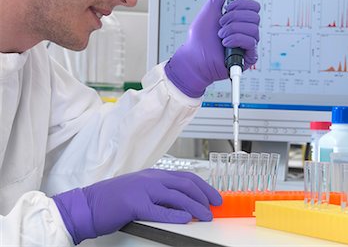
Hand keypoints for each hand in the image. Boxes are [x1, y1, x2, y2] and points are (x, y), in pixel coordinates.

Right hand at [52, 169, 220, 243]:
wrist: (87, 204)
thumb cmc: (113, 200)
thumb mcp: (141, 191)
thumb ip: (160, 194)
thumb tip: (183, 205)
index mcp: (153, 175)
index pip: (185, 177)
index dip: (203, 186)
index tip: (213, 196)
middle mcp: (151, 178)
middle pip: (186, 184)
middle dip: (204, 195)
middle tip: (215, 205)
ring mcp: (143, 190)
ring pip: (177, 196)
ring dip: (195, 206)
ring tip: (206, 215)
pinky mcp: (134, 204)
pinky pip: (159, 210)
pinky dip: (175, 214)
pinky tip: (186, 218)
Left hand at [165, 0, 260, 97]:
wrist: (194, 58)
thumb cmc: (199, 38)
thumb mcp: (209, 10)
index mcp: (239, 19)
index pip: (253, 6)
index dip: (241, 4)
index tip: (226, 8)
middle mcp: (245, 30)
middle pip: (256, 15)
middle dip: (235, 17)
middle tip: (221, 23)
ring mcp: (247, 44)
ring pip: (254, 28)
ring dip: (233, 29)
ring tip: (220, 36)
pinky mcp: (248, 56)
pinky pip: (251, 42)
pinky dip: (236, 39)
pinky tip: (225, 44)